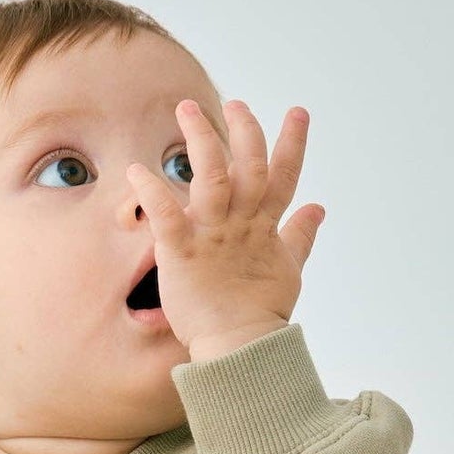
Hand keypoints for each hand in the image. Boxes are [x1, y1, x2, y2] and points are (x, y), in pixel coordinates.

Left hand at [128, 98, 324, 362]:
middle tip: (234, 102)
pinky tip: (136, 172)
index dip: (292, 144)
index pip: (284, 177)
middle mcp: (241, 224)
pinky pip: (166, 216)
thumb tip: (317, 208)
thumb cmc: (260, 313)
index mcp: (265, 227)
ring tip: (187, 108)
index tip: (297, 112)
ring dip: (202, 140)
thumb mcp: (287, 270)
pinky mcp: (183, 253)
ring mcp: (213, 236)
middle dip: (244, 130)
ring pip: (212, 176)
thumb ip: (299, 236)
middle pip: (249, 166)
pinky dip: (151, 192)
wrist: (241, 351)